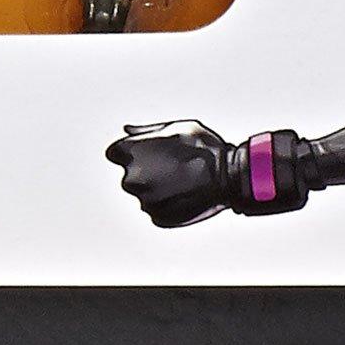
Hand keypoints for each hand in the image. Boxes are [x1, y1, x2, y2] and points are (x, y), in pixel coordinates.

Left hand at [109, 120, 266, 226]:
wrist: (229, 176)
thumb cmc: (204, 148)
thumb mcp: (175, 127)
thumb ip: (145, 131)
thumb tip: (127, 130)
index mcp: (129, 153)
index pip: (116, 154)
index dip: (133, 153)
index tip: (150, 154)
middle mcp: (131, 178)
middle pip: (131, 176)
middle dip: (146, 172)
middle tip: (174, 168)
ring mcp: (144, 200)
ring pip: (145, 194)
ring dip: (158, 189)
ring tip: (184, 181)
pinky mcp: (158, 217)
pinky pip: (157, 209)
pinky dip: (168, 204)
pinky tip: (185, 194)